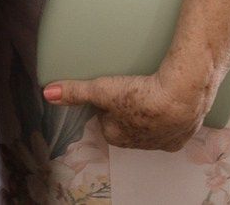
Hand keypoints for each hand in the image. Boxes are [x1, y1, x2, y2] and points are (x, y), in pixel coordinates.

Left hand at [42, 70, 205, 151]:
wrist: (181, 98)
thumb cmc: (140, 95)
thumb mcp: (103, 89)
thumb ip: (75, 91)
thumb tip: (48, 93)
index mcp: (116, 135)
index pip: (105, 118)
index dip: (107, 102)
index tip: (113, 88)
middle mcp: (137, 143)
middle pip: (127, 124)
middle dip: (127, 109)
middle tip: (132, 87)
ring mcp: (161, 141)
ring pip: (150, 127)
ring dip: (150, 114)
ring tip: (152, 91)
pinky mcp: (181, 136)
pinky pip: (174, 128)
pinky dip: (172, 118)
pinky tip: (171, 103)